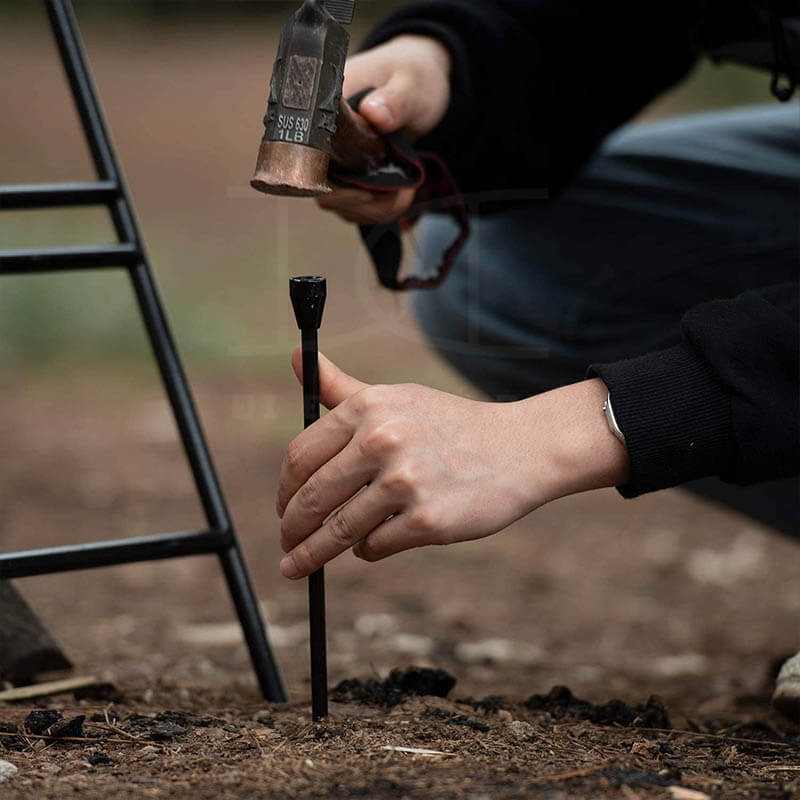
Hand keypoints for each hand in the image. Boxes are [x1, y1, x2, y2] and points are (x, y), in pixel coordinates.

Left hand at [276, 351, 628, 578]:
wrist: (518, 449)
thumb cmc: (448, 424)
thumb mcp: (396, 397)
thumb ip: (342, 386)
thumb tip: (297, 357)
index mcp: (368, 408)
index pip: (301, 456)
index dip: (284, 489)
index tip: (284, 507)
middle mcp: (382, 440)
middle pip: (311, 498)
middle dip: (291, 529)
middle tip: (286, 544)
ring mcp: (404, 482)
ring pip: (338, 531)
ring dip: (314, 552)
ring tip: (301, 562)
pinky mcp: (426, 520)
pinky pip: (373, 547)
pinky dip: (364, 551)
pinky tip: (367, 547)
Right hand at [316, 35, 451, 224]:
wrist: (421, 88)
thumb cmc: (412, 74)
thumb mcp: (411, 82)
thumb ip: (396, 99)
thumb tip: (373, 113)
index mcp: (322, 106)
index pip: (303, 149)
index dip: (325, 177)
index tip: (361, 189)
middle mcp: (320, 138)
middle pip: (317, 186)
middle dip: (354, 201)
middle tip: (393, 193)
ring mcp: (335, 161)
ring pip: (337, 203)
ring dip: (372, 209)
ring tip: (404, 192)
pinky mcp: (350, 177)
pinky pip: (354, 207)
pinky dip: (378, 211)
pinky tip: (402, 195)